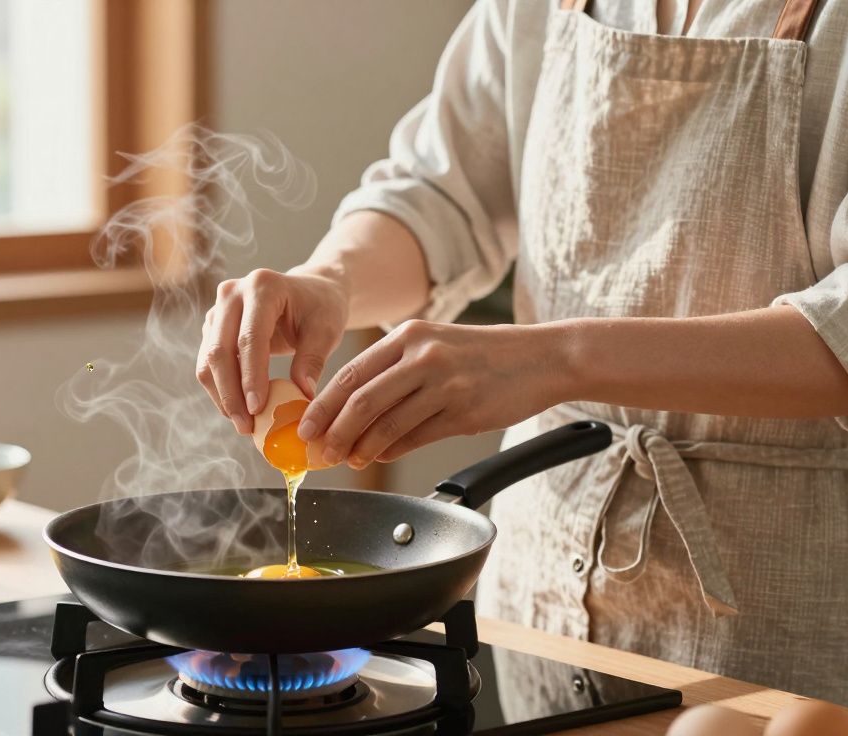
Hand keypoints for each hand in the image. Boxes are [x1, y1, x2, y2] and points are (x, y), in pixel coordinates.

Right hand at [197, 265, 349, 433]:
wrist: (310, 291)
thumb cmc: (321, 308)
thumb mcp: (327, 330)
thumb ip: (313, 359)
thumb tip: (302, 395)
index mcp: (263, 286)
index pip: (250, 338)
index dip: (251, 376)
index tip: (258, 409)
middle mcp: (232, 294)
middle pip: (220, 350)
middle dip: (231, 393)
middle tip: (246, 426)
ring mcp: (218, 309)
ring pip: (208, 360)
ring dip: (222, 395)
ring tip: (242, 424)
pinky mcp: (213, 327)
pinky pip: (208, 363)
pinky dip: (220, 389)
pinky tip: (238, 410)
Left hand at [298, 320, 564, 467]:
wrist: (542, 357)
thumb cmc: (485, 356)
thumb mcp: (436, 347)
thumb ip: (395, 375)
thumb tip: (354, 416)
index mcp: (408, 336)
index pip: (351, 373)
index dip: (322, 404)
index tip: (305, 426)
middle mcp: (423, 355)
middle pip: (361, 400)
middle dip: (332, 431)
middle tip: (318, 451)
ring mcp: (444, 383)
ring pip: (386, 422)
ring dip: (361, 447)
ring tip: (348, 459)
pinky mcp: (464, 410)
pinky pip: (417, 436)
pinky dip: (393, 450)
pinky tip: (380, 456)